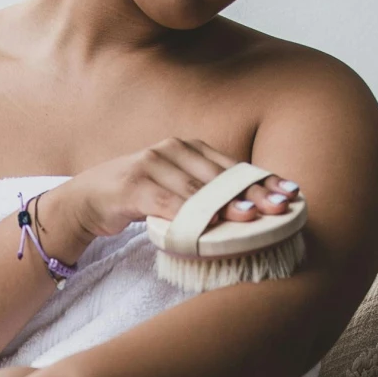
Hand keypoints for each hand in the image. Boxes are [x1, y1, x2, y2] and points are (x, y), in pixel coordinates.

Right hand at [34, 137, 296, 253]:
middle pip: (220, 176)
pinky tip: (207, 228)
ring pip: (195, 190)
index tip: (290, 194)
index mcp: (188, 148)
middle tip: (279, 208)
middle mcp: (172, 150)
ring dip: (224, 206)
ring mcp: (151, 165)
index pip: (233, 165)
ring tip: (250, 219)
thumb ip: (206, 193)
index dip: (263, 180)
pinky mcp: (133, 186)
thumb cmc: (139, 196)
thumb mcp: (176, 189)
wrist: (87, 199)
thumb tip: (251, 210)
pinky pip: (167, 204)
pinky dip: (189, 217)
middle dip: (252, 193)